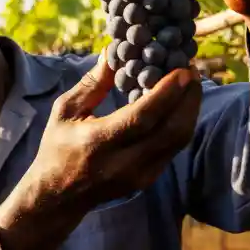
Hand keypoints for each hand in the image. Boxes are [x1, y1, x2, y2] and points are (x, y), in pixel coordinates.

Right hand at [28, 52, 202, 211]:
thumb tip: (113, 52)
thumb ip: (92, 83)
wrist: (58, 197)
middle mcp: (124, 162)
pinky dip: (181, 124)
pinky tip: (179, 105)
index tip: (182, 69)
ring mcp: (139, 175)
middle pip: (171, 131)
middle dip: (189, 98)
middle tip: (191, 71)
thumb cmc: (58, 148)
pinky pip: (173, 148)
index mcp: (99, 142)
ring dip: (190, 110)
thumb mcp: (65, 111)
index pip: (143, 117)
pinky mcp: (148, 180)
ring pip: (179, 141)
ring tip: (189, 85)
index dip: (167, 92)